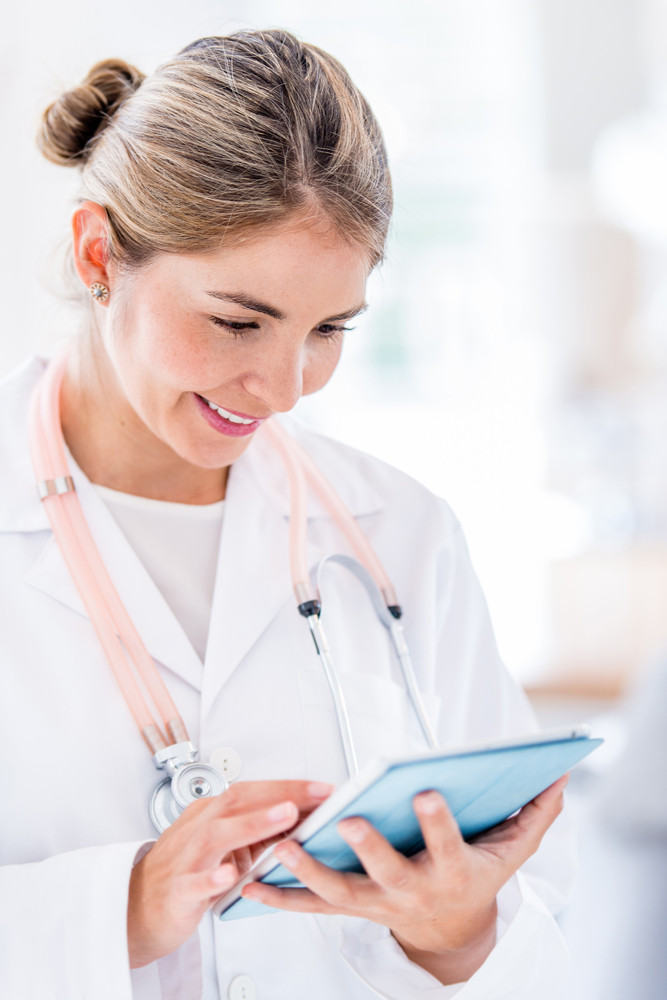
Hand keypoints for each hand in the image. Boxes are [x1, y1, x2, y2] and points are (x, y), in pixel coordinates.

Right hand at [128, 779, 331, 967]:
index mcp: (211, 814)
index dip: (289, 786)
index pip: (254, 791)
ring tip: (286, 817)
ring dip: (254, 823)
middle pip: (239, 801)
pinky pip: (194, 882)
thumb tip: (303, 818)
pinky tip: (229, 876)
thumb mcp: (227, 847)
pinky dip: (211, 878)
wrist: (137, 908)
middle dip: (282, 794)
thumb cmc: (186, 872)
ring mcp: (187, 858)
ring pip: (218, 834)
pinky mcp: (178, 890)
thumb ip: (259, 831)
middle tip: (318, 795)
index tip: (324, 789)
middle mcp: (199, 827)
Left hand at [241, 775, 567, 984]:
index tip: (426, 792)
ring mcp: (376, 904)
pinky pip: (309, 907)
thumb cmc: (475, 878)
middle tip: (349, 821)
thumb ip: (536, 810)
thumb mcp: (514, 848)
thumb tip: (559, 774)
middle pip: (387, 873)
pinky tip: (252, 883)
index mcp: (451, 870)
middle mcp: (411, 890)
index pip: (447, 845)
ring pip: (338, 894)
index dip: (437, 822)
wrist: (451, 930)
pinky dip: (279, 897)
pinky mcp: (348, 908)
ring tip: (283, 845)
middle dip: (369, 849)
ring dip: (308, 871)